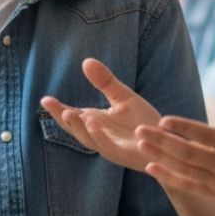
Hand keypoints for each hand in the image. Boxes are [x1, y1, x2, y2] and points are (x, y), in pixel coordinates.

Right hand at [40, 58, 159, 171]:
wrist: (170, 143)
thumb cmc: (144, 122)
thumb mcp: (123, 97)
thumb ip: (105, 81)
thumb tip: (86, 61)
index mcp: (96, 123)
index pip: (73, 116)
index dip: (57, 109)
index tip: (44, 99)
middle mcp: (100, 136)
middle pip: (75, 129)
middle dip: (62, 118)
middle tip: (51, 105)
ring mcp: (111, 147)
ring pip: (89, 139)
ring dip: (78, 127)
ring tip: (68, 112)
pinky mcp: (125, 155)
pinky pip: (108, 146)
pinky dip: (98, 135)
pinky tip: (92, 122)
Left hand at [135, 98, 214, 210]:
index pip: (205, 135)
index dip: (184, 128)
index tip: (163, 120)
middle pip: (188, 152)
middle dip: (161, 141)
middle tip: (138, 128)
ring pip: (184, 169)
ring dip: (160, 157)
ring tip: (138, 144)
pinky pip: (190, 186)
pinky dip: (170, 177)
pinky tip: (152, 168)